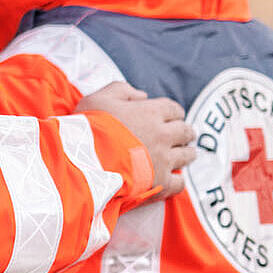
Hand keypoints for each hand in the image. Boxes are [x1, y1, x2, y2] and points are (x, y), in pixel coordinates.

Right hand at [77, 81, 193, 198]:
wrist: (85, 161)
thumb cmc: (89, 129)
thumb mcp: (97, 99)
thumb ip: (121, 90)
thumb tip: (142, 95)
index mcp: (150, 112)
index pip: (174, 109)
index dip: (173, 113)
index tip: (170, 117)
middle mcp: (163, 134)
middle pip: (186, 131)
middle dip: (183, 132)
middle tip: (179, 136)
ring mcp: (164, 159)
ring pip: (187, 155)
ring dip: (185, 153)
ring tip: (179, 156)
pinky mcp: (160, 182)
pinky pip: (179, 182)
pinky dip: (177, 180)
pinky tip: (171, 178)